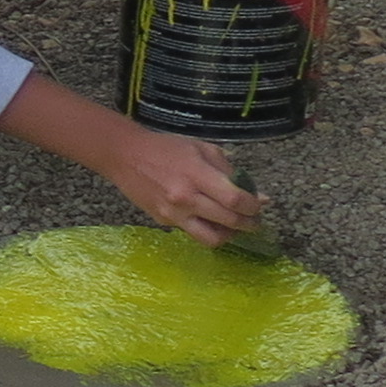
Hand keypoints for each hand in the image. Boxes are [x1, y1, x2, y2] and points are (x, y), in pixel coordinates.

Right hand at [102, 124, 263, 242]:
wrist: (125, 156)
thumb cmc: (166, 148)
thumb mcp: (202, 149)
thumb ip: (229, 171)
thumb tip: (256, 194)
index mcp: (197, 175)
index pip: (236, 200)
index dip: (254, 206)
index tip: (260, 205)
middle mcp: (186, 199)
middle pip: (229, 221)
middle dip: (250, 223)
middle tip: (255, 221)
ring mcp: (174, 214)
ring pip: (212, 238)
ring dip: (230, 235)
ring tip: (234, 227)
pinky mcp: (164, 221)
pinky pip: (193, 232)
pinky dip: (208, 229)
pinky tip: (210, 220)